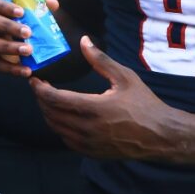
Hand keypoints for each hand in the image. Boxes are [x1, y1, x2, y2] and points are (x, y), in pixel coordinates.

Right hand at [0, 0, 58, 77]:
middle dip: (7, 26)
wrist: (18, 39)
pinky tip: (25, 70)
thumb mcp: (31, 11)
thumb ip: (40, 6)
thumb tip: (53, 4)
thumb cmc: (23, 19)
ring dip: (7, 47)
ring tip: (28, 51)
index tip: (21, 12)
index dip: (2, 5)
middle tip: (28, 32)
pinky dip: (9, 68)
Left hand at [31, 36, 171, 159]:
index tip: (35, 79)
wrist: (159, 135)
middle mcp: (88, 129)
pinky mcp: (92, 153)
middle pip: (51, 114)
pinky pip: (66, 140)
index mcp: (94, 108)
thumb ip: (100, 60)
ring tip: (48, 100)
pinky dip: (59, 128)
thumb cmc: (143, 103)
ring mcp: (89, 143)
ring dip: (48, 114)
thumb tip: (83, 40)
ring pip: (56, 128)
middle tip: (39, 87)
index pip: (55, 99)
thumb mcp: (124, 77)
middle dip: (41, 100)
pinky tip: (62, 117)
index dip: (40, 89)